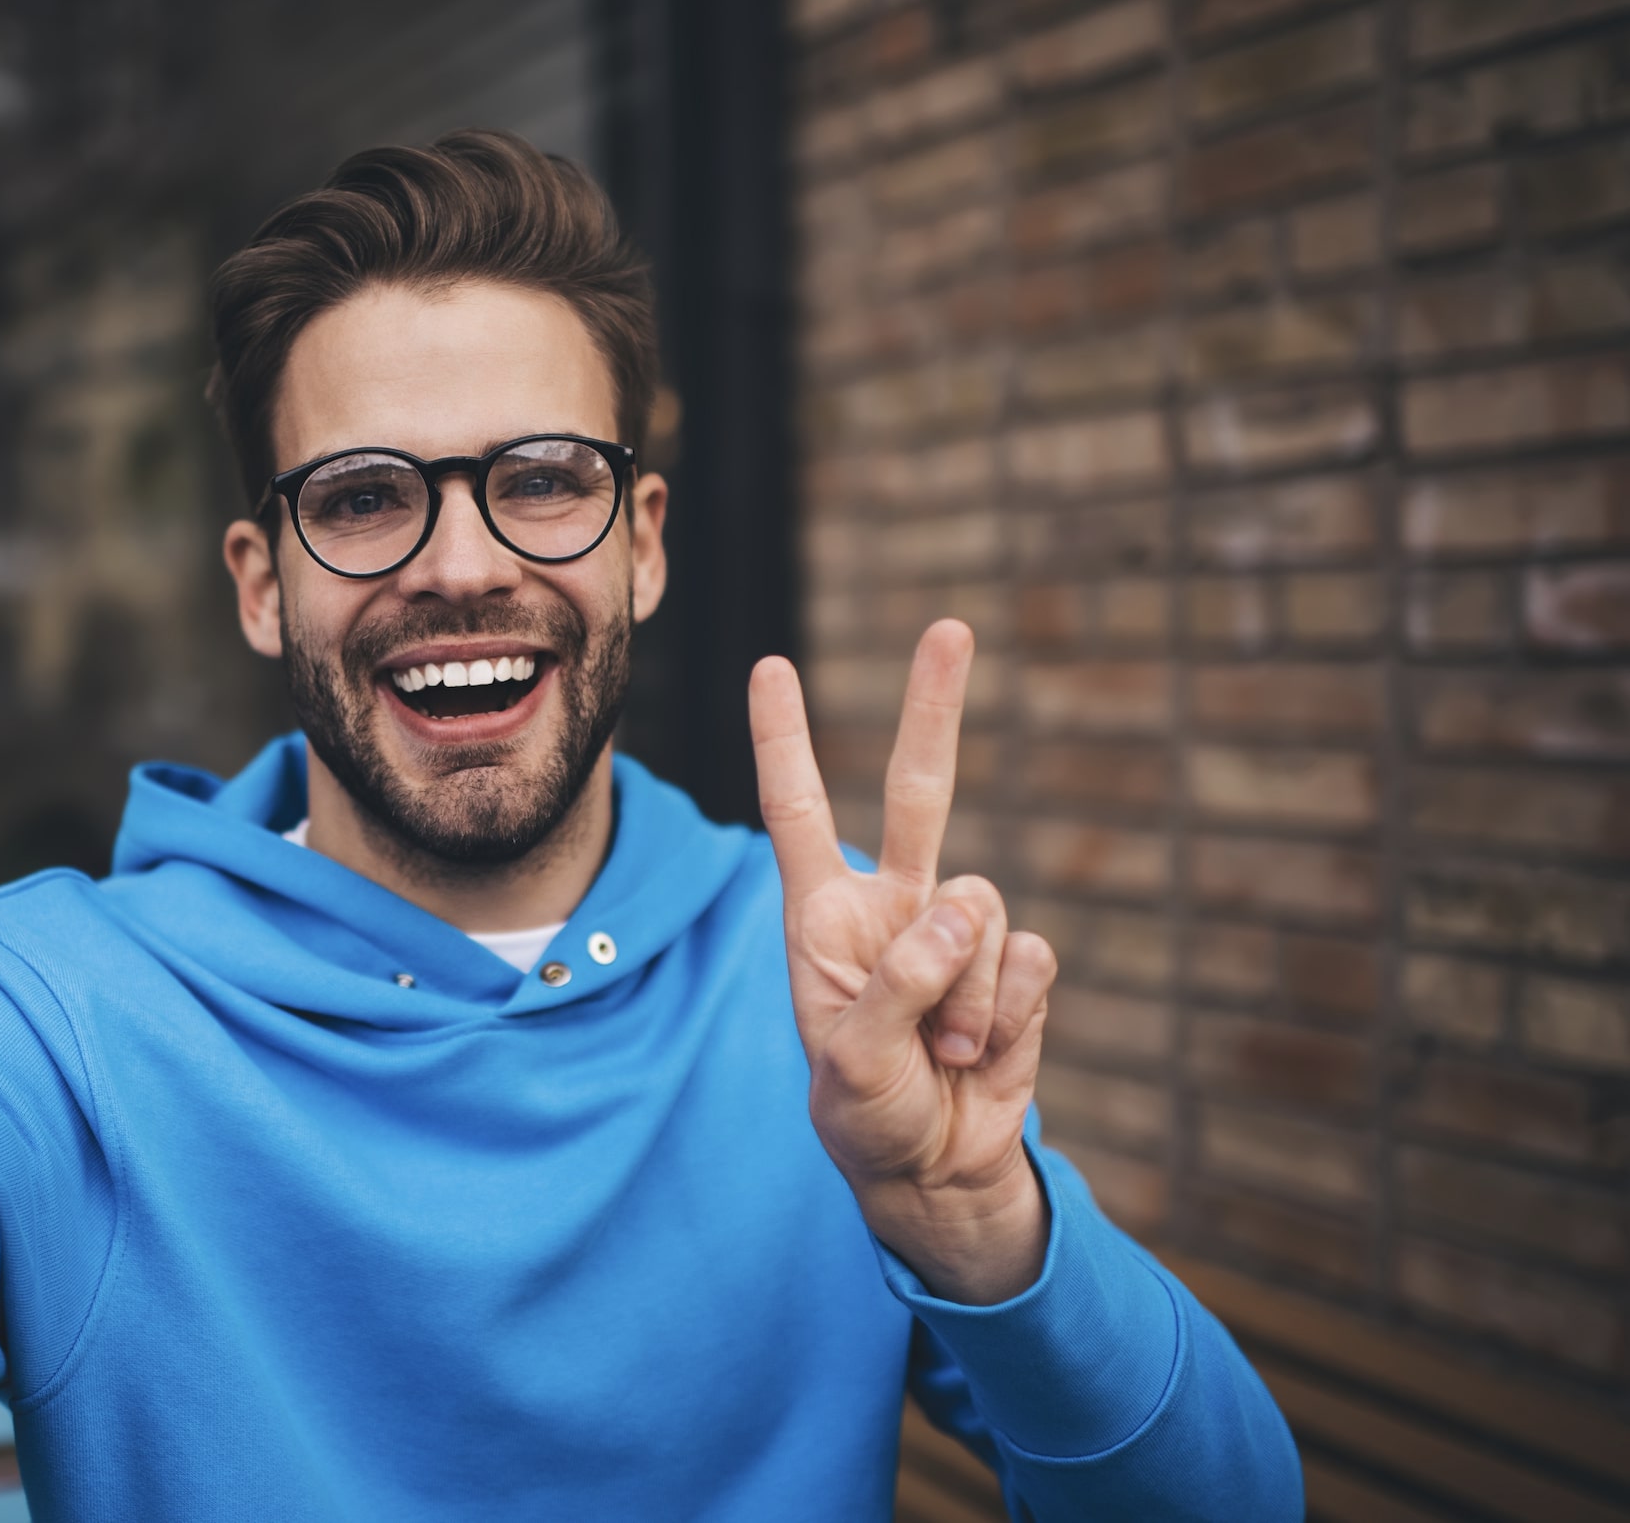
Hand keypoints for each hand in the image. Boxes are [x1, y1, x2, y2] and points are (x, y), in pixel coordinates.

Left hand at [749, 620, 1056, 1304]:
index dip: (786, 742)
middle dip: (935, 708)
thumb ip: (897, 982)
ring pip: (983, 909)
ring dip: (966, 992)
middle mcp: (891, 907)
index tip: (769, 666)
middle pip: (919, 791)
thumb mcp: (850, 1060)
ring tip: (942, 1049)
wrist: (934, 1169)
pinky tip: (981, 1050)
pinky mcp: (1013, 968)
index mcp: (822, 917)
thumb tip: (967, 907)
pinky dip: (1008, 1011)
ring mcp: (956, 933)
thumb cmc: (865, 1112)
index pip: (799, 813)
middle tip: (950, 627)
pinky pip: (1028, 960)